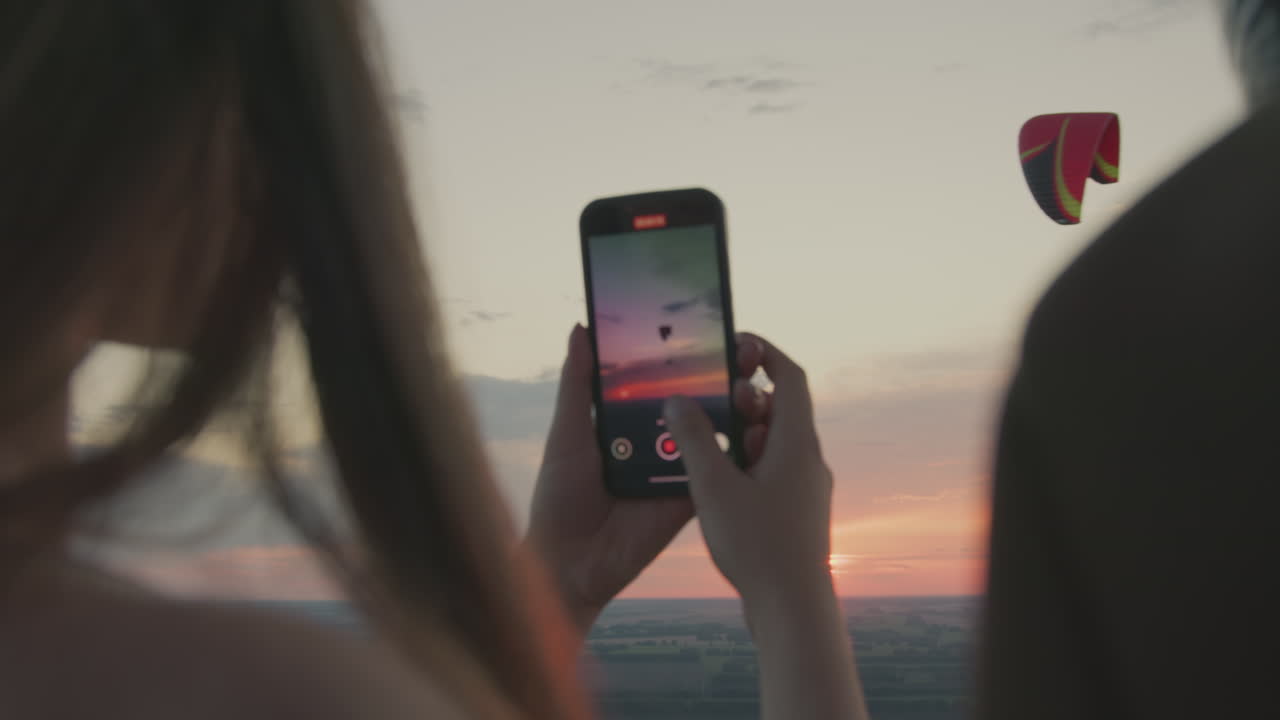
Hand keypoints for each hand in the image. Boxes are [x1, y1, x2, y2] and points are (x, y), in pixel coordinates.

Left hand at [526, 324, 769, 634]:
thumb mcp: (567, 432)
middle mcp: (655, 441)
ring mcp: (676, 469)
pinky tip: (751, 431)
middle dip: (717, 378)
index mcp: (627, 421)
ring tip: (748, 386)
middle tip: (739, 350)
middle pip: (693, 403)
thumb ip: (578, 383)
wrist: (569, 563)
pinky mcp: (690, 498)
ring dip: (733, 410)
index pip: (659, 382)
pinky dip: (734, 454)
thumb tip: (582, 328)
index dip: (680, 357)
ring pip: (712, 433)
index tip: (705, 326)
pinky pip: (717, 472)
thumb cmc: (559, 496)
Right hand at [662, 334, 833, 605]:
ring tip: (708, 442)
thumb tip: (679, 400)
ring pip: (776, 442)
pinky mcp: (798, 513)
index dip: (765, 353)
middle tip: (711, 399)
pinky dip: (747, 461)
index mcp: (796, 443)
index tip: (736, 344)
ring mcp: (806, 488)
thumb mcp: (713, 486)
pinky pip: (774, 470)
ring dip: (744, 432)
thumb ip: (694, 438)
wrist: (792, 608)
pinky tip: (718, 482)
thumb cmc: (757, 546)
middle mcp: (809, 460)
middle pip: (782, 408)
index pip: (790, 377)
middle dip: (745, 397)